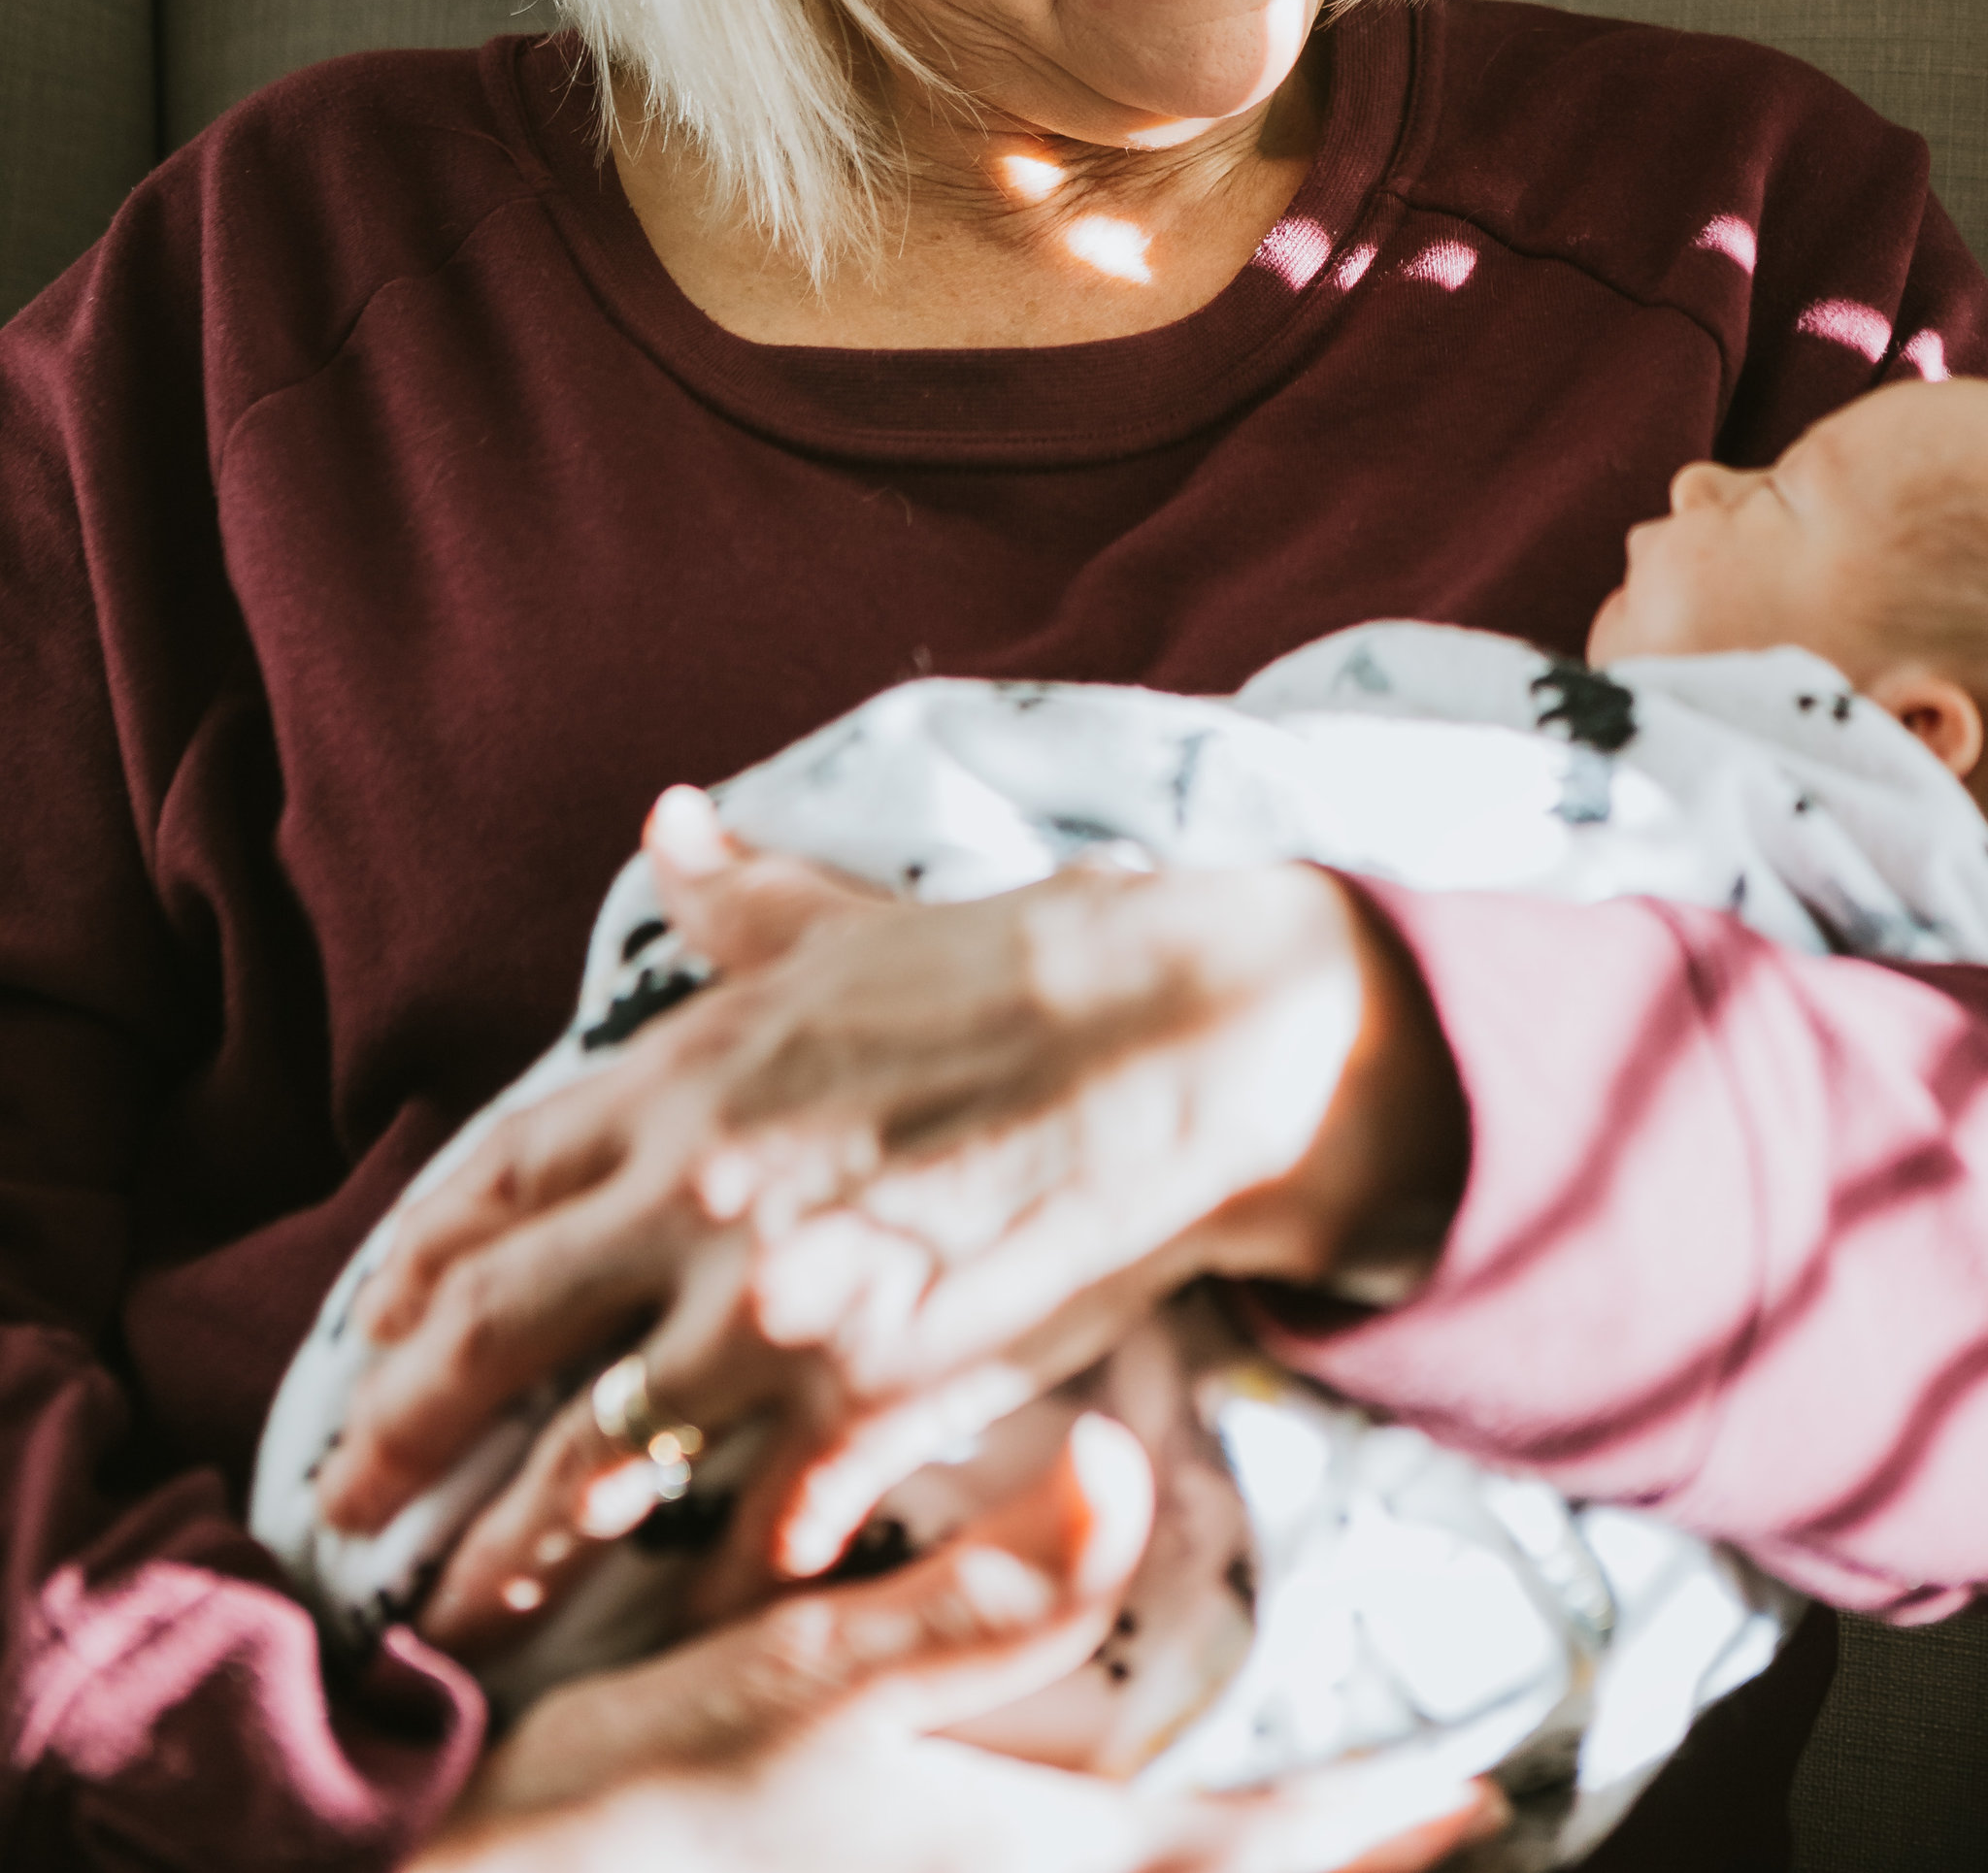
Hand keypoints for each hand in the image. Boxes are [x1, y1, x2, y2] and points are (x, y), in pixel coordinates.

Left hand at [322, 807, 1465, 1651]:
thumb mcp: (854, 922)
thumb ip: (745, 898)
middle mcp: (701, 1193)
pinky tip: (680, 1610)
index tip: (381, 1322)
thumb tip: (669, 824)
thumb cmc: (1027, 966)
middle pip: (495, 1331)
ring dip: (513, 1542)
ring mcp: (778, 1303)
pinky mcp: (874, 1391)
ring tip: (465, 1601)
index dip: (421, 1263)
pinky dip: (712, 1576)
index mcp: (687, 1074)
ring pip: (592, 1458)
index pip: (498, 1182)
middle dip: (401, 1425)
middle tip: (350, 1494)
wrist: (1188, 1037)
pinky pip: (755, 1520)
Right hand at [420, 1414, 1499, 1872]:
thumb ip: (972, 1592)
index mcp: (1019, 1857)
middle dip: (1327, 1859)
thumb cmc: (621, 1806)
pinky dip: (1126, 1857)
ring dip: (1232, 1865)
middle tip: (1442, 1811)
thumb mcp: (793, 1678)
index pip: (1241, 1852)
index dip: (1371, 1818)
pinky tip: (1100, 1822)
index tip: (1488, 1778)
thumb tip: (1121, 1471)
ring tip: (1318, 1823)